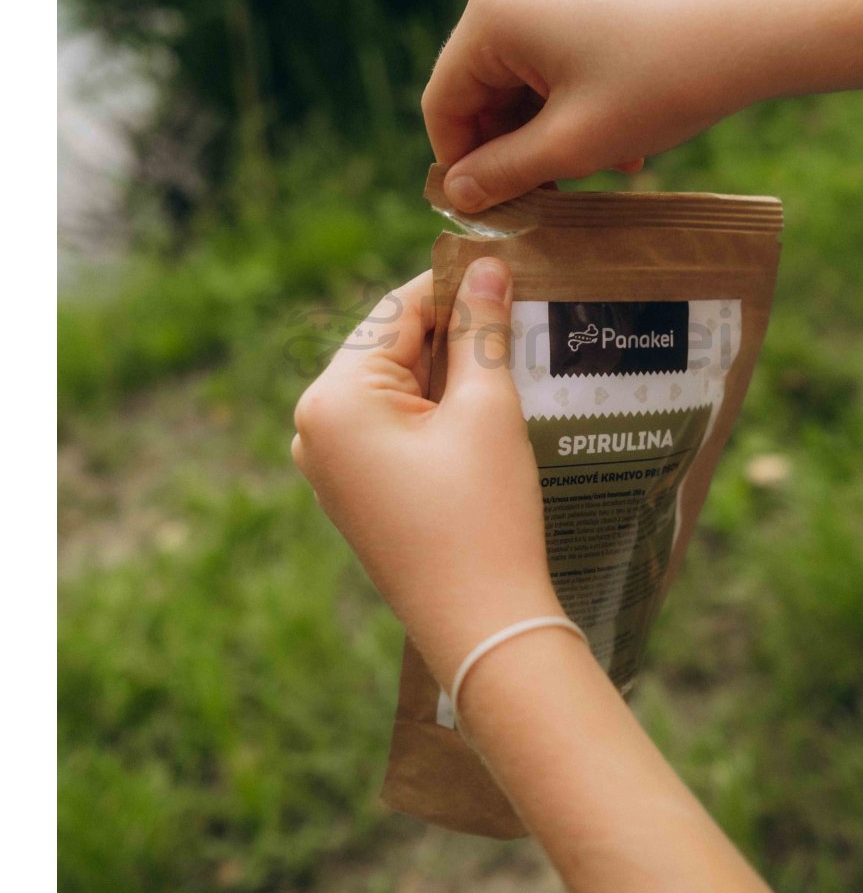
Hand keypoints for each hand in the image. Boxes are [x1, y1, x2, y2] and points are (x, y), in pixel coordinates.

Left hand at [291, 260, 559, 689]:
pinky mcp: (354, 495)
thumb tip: (486, 267)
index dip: (455, 286)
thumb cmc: (484, 514)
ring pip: (394, 389)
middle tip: (518, 315)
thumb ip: (481, 329)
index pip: (397, 311)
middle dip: (453, 333)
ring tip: (511, 362)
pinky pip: (390, 430)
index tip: (505, 268)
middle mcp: (314, 427)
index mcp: (333, 397)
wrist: (482, 626)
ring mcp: (328, 467)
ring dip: (448, 373)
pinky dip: (434, 413)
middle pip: (391, 349)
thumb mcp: (487, 409)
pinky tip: (484, 412)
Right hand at [421, 0, 768, 211]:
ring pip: (523, 79)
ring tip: (602, 167)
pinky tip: (621, 137)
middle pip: (482, 90)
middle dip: (513, 149)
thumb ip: (505, 173)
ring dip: (549, 132)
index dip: (460, 166)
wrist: (761, 24)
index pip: (444, 104)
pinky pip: (555, 57)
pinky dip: (574, 102)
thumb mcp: (574, 144)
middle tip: (552, 197)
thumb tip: (457, 194)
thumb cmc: (664, 81)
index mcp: (493, 15)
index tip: (490, 211)